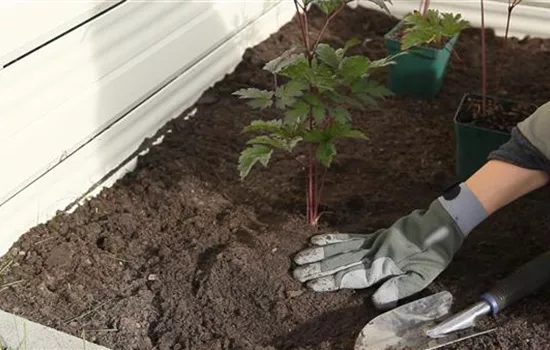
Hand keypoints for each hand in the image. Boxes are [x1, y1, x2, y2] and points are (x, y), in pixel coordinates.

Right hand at [292, 183, 486, 308]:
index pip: (351, 275)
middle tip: (295, 272)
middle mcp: (372, 252)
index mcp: (383, 265)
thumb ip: (399, 287)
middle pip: (339, 261)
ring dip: (318, 254)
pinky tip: (317, 239)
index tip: (311, 284)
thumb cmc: (434, 252)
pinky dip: (331, 239)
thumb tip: (375, 301)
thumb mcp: (424, 275)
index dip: (330, 280)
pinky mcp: (372, 235)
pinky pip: (348, 237)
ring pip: (339, 248)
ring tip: (299, 257)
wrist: (440, 223)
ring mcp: (371, 242)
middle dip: (316, 268)